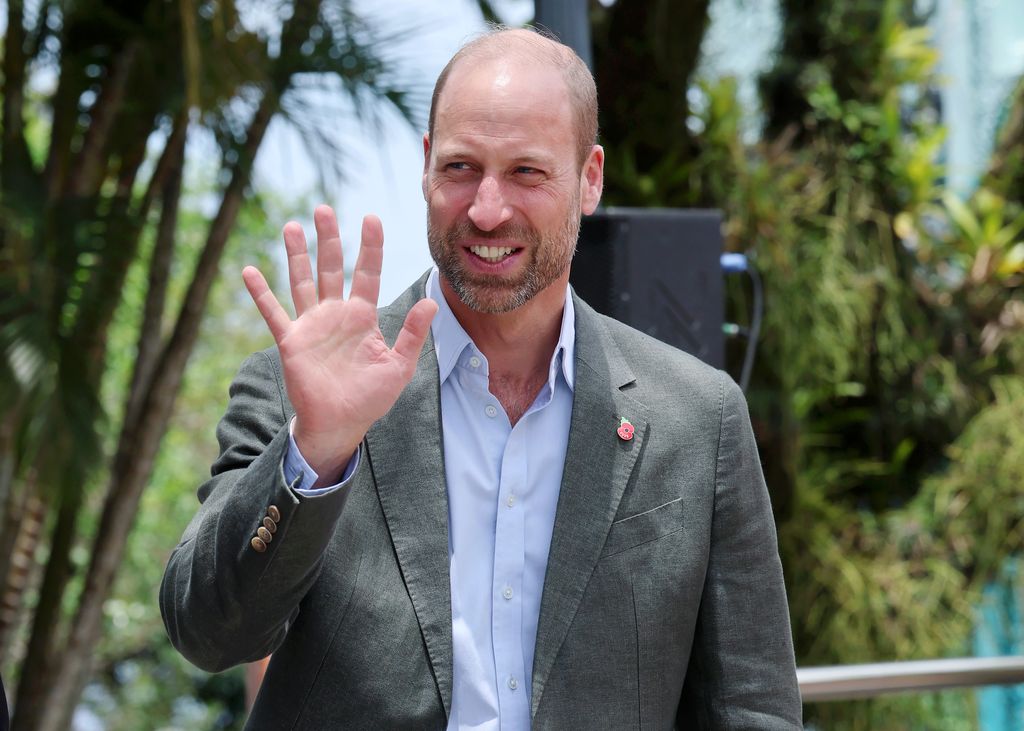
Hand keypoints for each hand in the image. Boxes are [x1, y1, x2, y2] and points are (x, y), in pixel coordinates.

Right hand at [242, 205, 437, 485]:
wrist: (340, 424)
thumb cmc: (370, 398)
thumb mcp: (399, 366)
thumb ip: (413, 334)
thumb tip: (431, 301)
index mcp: (363, 317)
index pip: (368, 274)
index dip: (370, 247)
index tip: (371, 218)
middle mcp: (336, 315)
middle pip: (331, 268)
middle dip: (328, 239)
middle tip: (323, 209)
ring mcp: (311, 325)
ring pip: (302, 281)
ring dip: (296, 255)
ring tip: (292, 226)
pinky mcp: (291, 341)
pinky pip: (273, 313)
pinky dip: (261, 293)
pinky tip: (250, 271)